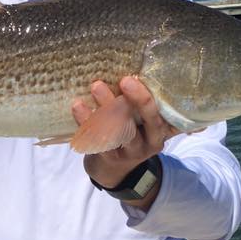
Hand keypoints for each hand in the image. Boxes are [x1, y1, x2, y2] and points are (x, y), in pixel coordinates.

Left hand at [71, 77, 177, 205]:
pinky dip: (86, 120)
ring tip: (96, 86)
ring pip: (120, 129)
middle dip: (138, 100)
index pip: (163, 114)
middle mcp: (149, 142)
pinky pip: (98, 138)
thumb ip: (147, 104)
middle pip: (148, 120)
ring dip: (108, 107)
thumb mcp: (146, 123)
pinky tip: (78, 106)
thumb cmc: (134, 133)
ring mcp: (129, 151)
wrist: (116, 170)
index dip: (150, 99)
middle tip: (126, 80)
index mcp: (162, 130)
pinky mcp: (109, 156)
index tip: (139, 79)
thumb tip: (141, 69)